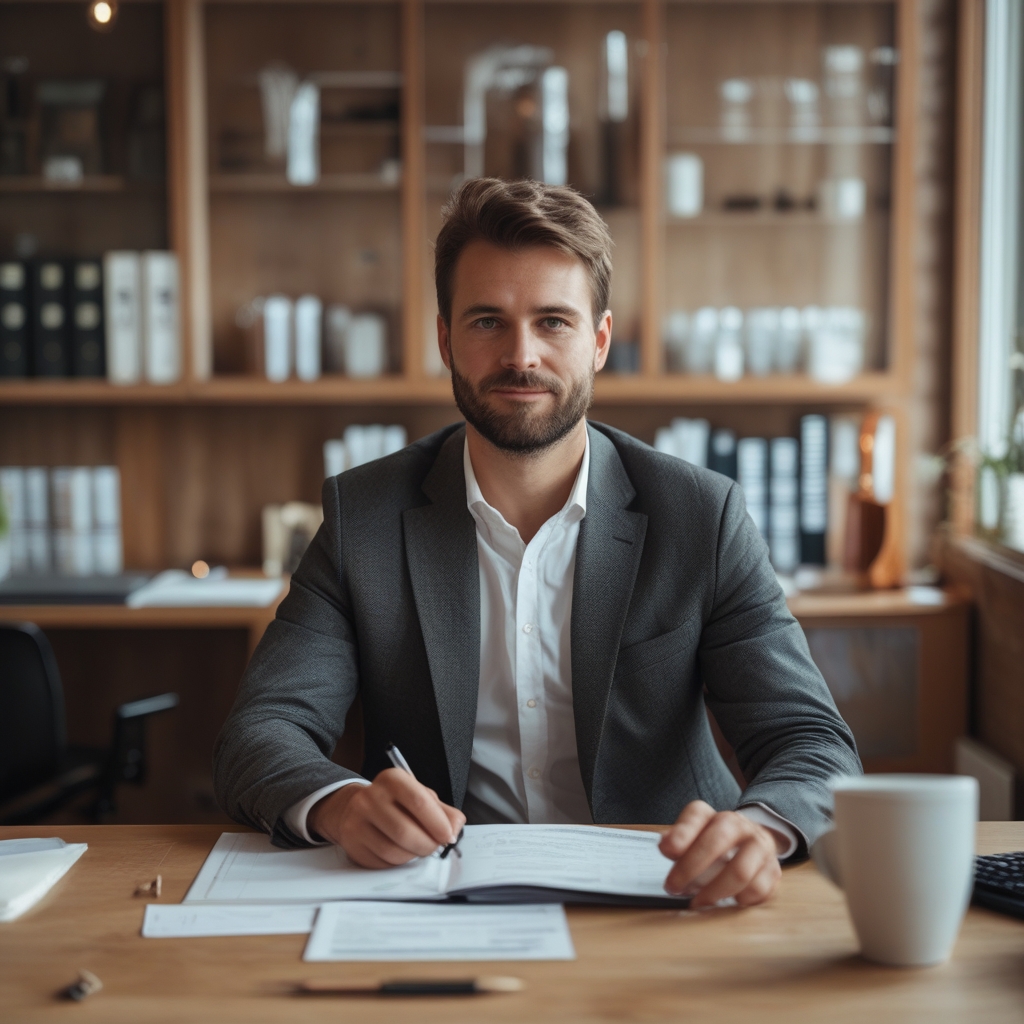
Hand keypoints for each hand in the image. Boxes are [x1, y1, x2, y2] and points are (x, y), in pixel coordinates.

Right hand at [308, 769, 465, 868]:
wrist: (353, 808)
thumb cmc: (394, 803)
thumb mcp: (419, 796)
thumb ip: (443, 811)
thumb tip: (455, 828)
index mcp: (392, 780)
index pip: (419, 801)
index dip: (438, 823)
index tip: (448, 836)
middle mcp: (371, 797)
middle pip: (405, 831)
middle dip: (427, 845)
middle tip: (435, 846)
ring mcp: (357, 821)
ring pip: (393, 851)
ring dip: (413, 855)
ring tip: (417, 848)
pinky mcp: (352, 844)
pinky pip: (382, 862)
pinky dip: (397, 863)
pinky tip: (399, 851)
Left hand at [659, 800, 783, 907]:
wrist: (752, 844)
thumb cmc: (713, 844)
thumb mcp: (692, 838)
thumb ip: (677, 840)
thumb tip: (666, 846)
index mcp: (714, 815)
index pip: (697, 814)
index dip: (682, 832)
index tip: (668, 851)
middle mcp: (739, 826)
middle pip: (717, 841)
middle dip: (691, 867)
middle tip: (674, 888)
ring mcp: (760, 847)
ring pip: (740, 871)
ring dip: (714, 891)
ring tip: (698, 903)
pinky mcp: (773, 871)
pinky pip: (758, 890)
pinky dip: (740, 901)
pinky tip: (727, 903)